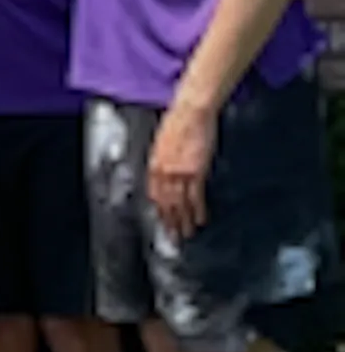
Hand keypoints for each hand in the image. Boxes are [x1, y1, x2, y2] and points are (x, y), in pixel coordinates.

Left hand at [147, 98, 214, 239]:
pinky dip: (197, 210)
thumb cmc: (177, 123)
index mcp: (153, 164)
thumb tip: (165, 173)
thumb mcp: (162, 144)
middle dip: (168, 222)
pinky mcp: (195, 172)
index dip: (158, 210)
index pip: (153, 194)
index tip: (161, 221)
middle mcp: (163, 172)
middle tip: (171, 238)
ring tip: (185, 236)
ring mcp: (178, 173)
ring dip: (182, 221)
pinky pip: (195, 196)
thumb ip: (162, 161)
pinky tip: (199, 221)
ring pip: (179, 203)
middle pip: (165, 203)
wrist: (190, 113)